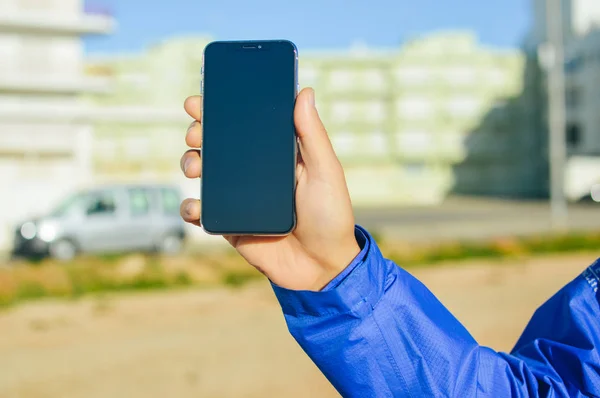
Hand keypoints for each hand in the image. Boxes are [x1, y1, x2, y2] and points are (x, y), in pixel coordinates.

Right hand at [180, 88, 359, 290]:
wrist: (323, 268)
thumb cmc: (331, 216)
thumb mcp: (326, 171)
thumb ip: (313, 134)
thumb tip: (304, 91)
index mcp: (274, 154)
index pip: (242, 126)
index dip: (218, 111)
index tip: (199, 101)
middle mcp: (252, 173)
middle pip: (216, 145)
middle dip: (198, 134)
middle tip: (196, 134)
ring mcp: (238, 198)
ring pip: (203, 173)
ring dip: (190, 163)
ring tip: (194, 166)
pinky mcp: (229, 225)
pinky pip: (201, 213)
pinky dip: (190, 208)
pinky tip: (196, 206)